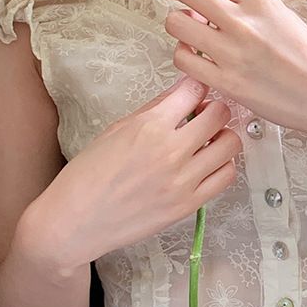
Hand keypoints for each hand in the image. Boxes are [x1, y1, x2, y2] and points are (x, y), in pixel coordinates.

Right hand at [33, 76, 241, 265]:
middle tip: (205, 114)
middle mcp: (170, 151)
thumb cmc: (89, 175)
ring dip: (224, 136)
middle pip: (219, 115)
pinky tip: (208, 164)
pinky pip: (226, 176)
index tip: (197, 89)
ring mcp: (183, 180)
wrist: (76, 221)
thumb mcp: (116, 129)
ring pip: (230, 145)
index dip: (198, 86)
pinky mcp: (189, 204)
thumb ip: (155, 109)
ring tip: (209, 140)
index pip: (193, 90)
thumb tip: (182, 91)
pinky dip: (223, 164)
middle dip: (215, 109)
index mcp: (149, 127)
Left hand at [164, 0, 306, 140]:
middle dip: (188, 1)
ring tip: (198, 40)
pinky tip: (202, 62)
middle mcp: (243, 20)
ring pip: (176, 23)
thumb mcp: (282, 14)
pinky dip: (187, 58)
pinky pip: (183, 59)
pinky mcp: (226, 82)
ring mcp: (232, 52)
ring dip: (183, 29)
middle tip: (199, 17)